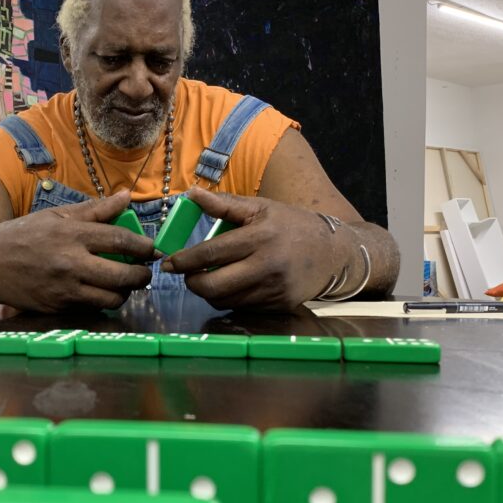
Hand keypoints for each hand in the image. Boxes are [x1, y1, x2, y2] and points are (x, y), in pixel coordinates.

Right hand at [0, 191, 155, 311]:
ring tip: (123, 284)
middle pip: (124, 276)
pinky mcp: (58, 307)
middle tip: (144, 272)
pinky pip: (91, 308)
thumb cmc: (21, 236)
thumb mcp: (56, 216)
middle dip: (142, 276)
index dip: (144, 247)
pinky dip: (101, 301)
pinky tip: (99, 291)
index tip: (153, 250)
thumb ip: (94, 210)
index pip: (121, 240)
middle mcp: (71, 263)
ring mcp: (64, 289)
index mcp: (72, 234)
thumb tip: (126, 197)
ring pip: (111, 298)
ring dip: (124, 293)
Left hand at [159, 187, 354, 310]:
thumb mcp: (260, 208)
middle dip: (192, 282)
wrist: (334, 252)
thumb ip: (224, 205)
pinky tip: (230, 286)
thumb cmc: (292, 225)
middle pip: (214, 285)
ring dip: (209, 292)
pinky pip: (242, 307)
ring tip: (207, 278)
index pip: (212, 253)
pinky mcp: (278, 305)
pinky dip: (229, 299)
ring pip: (225, 300)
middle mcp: (266, 266)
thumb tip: (191, 194)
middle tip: (185, 275)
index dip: (185, 261)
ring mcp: (273, 289)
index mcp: (260, 237)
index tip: (169, 263)